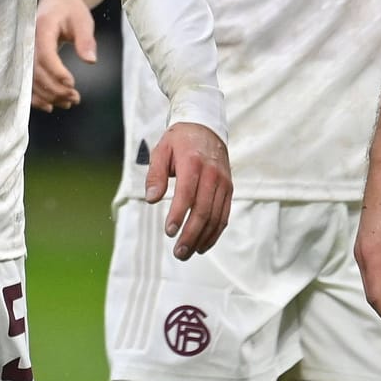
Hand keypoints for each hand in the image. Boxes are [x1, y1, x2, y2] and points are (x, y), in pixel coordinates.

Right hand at [32, 0, 95, 110]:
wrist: (56, 0)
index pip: (45, 54)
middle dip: (56, 89)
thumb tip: (91, 61)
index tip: (72, 83)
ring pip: (31, 80)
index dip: (57, 72)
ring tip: (69, 103)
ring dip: (49, 95)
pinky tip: (50, 106)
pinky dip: (36, 96)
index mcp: (42, 28)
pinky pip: (27, 81)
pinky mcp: (26, 60)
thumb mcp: (83, 20)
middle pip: (37, 71)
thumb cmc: (70, 9)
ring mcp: (25, 52)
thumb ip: (86, 40)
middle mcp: (29, 41)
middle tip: (75, 98)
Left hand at [145, 122, 230, 259]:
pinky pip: (224, 215)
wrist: (206, 128)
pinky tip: (203, 245)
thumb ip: (155, 174)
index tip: (168, 231)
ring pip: (215, 216)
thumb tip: (151, 198)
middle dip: (190, 234)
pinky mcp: (229, 189)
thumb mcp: (161, 150)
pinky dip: (215, 232)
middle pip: (203, 210)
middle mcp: (212, 174)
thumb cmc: (180, 141)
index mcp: (193, 163)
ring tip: (187, 252)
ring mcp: (223, 182)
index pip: (187, 193)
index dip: (178, 214)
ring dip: (202, 238)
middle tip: (178, 252)